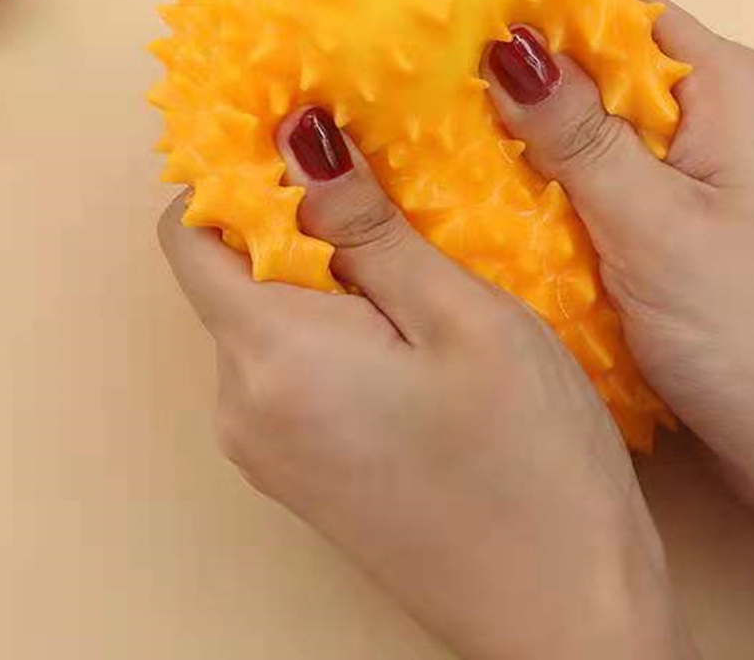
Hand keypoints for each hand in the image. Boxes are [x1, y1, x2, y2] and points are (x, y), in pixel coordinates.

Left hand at [159, 107, 696, 659]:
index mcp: (270, 359)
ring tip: (415, 260)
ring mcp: (265, 448)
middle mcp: (240, 409)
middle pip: (229, 273)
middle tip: (392, 194)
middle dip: (295, 219)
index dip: (242, 173)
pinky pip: (288, 369)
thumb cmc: (531, 464)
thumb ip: (367, 227)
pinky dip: (333, 327)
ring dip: (324, 273)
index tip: (318, 144)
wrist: (560, 616)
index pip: (192, 231)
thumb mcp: (462, 318)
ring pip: (265, 319)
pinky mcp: (299, 470)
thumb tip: (298, 142)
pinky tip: (409, 328)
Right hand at [483, 0, 753, 618]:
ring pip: (620, 132)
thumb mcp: (654, 226)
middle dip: (535, 84)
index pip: (626, 14)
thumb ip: (579, 135)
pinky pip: (631, 182)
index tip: (455, 33)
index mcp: (736, 87)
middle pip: (619, 72)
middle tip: (436, 99)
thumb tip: (504, 44)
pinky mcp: (710, 225)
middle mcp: (737, 113)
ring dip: (551, 143)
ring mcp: (725, 172)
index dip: (542, 16)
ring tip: (456, 148)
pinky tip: (518, 208)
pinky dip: (578, 189)